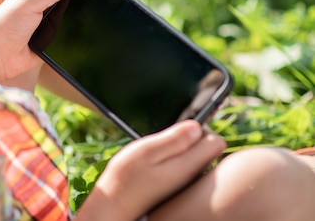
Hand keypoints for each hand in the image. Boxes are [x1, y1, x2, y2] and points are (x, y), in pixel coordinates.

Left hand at [0, 0, 71, 83]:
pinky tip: (71, 42)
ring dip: (69, 26)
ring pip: (64, 24)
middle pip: (63, 5)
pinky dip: (65, 42)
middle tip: (83, 10)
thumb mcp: (26, 2)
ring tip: (76, 26)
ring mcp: (41, 29)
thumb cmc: (3, 26)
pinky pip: (61, 43)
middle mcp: (37, 10)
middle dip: (71, 8)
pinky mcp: (45, 47)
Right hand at [77, 121, 225, 220]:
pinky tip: (154, 168)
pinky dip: (171, 163)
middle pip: (206, 149)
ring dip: (178, 151)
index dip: (201, 129)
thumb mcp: (147, 150)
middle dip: (189, 139)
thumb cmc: (126, 178)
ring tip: (155, 156)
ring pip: (193, 158)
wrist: (114, 206)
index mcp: (189, 165)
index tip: (180, 129)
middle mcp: (193, 177)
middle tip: (163, 143)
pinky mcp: (175, 188)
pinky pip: (182, 168)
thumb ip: (174, 138)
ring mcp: (184, 184)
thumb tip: (197, 126)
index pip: (216, 141)